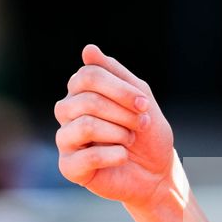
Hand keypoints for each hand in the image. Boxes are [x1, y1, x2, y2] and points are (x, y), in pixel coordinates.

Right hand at [54, 45, 178, 210]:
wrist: (156, 172)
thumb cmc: (146, 132)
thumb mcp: (139, 97)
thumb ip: (115, 73)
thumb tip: (88, 49)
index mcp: (81, 91)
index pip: (88, 75)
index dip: (120, 89)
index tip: (145, 103)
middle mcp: (67, 112)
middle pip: (87, 99)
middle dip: (123, 112)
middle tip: (142, 123)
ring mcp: (65, 139)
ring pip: (86, 125)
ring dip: (120, 132)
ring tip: (131, 140)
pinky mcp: (69, 166)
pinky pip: (88, 155)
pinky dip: (115, 155)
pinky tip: (123, 157)